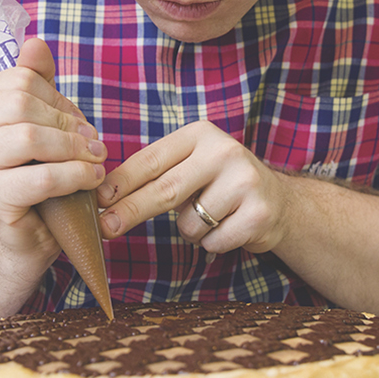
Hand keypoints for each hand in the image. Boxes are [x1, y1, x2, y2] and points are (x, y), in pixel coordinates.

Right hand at [0, 38, 107, 253]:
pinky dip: (73, 176)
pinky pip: (39, 178)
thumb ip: (38, 84)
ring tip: (95, 161)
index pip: (21, 81)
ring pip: (29, 139)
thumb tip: (34, 43)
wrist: (21, 235)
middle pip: (22, 105)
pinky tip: (91, 179)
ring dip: (73, 150)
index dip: (58, 99)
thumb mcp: (40, 124)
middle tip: (93, 144)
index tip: (78, 124)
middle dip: (68, 124)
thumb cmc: (34, 176)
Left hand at [96, 120, 292, 253]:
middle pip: (165, 190)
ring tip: (212, 216)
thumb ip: (157, 174)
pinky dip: (213, 243)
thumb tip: (105, 198)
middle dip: (131, 211)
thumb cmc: (221, 185)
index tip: (98, 201)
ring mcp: (245, 181)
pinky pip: (213, 241)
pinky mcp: (258, 213)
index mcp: (200, 134)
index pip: (151, 160)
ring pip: (190, 223)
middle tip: (106, 228)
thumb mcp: (192, 166)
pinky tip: (230, 226)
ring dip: (191, 231)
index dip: (121, 183)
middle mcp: (224, 151)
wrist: (280, 202)